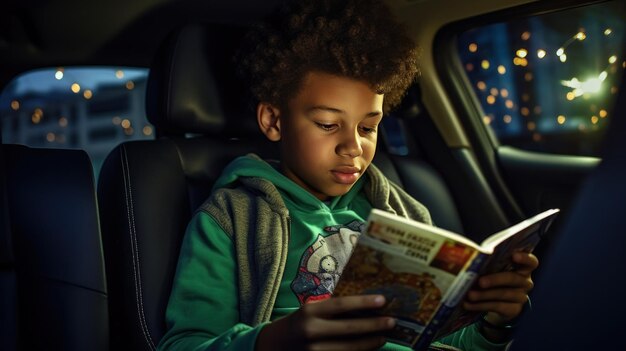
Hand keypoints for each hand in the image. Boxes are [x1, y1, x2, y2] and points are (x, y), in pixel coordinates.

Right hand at [256, 294, 394, 350]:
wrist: (272, 347)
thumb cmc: (298, 325)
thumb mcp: (310, 312)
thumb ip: (332, 312)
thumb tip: (366, 310)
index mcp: (309, 312)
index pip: (342, 305)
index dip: (364, 303)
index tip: (383, 301)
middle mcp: (311, 331)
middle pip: (350, 329)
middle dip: (374, 326)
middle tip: (392, 322)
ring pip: (349, 348)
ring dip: (370, 343)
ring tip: (383, 338)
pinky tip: (368, 350)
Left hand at [463, 252, 537, 324]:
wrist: (499, 300)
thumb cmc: (495, 273)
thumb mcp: (494, 266)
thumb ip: (489, 260)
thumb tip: (471, 255)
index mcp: (523, 267)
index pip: (531, 262)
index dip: (525, 258)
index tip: (514, 255)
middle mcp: (525, 281)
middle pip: (513, 279)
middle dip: (495, 280)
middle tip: (480, 281)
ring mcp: (521, 296)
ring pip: (504, 294)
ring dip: (485, 295)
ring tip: (469, 294)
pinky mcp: (513, 309)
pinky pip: (497, 306)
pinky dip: (480, 305)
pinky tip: (468, 304)